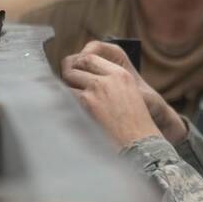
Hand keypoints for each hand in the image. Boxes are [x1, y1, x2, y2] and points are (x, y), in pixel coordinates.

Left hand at [62, 41, 187, 148]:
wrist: (139, 143)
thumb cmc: (134, 125)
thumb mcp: (128, 96)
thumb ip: (108, 83)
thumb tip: (81, 78)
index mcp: (120, 74)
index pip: (89, 57)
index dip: (77, 63)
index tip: (73, 71)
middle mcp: (108, 78)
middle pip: (75, 65)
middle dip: (67, 74)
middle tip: (65, 84)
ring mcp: (96, 89)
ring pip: (68, 79)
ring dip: (64, 88)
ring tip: (66, 98)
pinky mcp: (86, 104)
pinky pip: (66, 96)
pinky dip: (63, 101)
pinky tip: (66, 108)